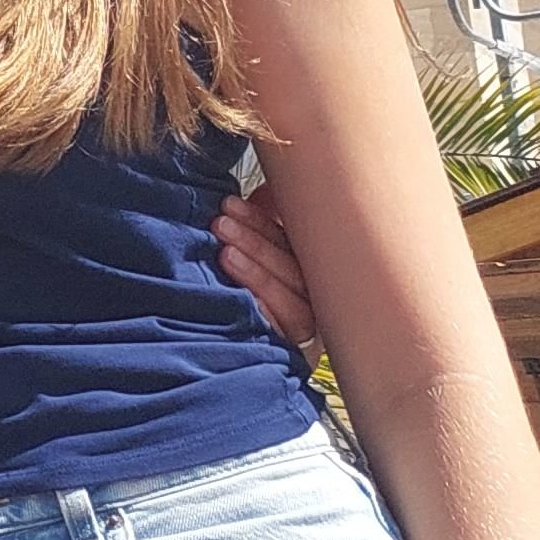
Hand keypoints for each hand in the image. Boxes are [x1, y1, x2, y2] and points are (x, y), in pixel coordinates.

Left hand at [212, 185, 315, 352]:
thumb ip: (268, 220)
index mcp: (311, 269)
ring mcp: (309, 328)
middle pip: (294, 269)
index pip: (291, 242)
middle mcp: (318, 298)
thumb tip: (269, 188)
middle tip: (221, 224)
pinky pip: (284, 334)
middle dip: (256, 244)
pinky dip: (266, 315)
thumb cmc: (257, 284)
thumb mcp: (262, 248)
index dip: (260, 222)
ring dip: (258, 274)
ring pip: (292, 302)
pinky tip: (244, 300)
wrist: (245, 350)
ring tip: (225, 253)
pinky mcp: (294, 352)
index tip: (229, 205)